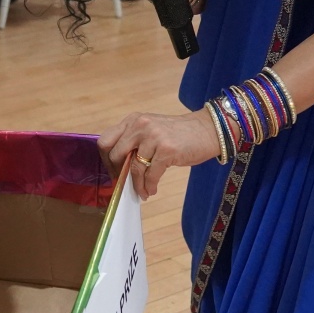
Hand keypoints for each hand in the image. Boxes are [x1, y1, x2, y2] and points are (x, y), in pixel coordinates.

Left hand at [100, 109, 220, 198]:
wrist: (208, 130)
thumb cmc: (179, 134)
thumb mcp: (151, 130)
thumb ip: (134, 141)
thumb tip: (118, 167)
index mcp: (133, 120)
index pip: (106, 140)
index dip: (106, 160)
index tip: (113, 172)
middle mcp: (140, 125)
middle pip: (115, 155)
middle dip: (118, 174)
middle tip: (124, 185)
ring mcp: (154, 137)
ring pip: (133, 168)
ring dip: (136, 185)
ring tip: (142, 192)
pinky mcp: (167, 150)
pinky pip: (151, 174)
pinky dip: (149, 186)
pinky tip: (152, 190)